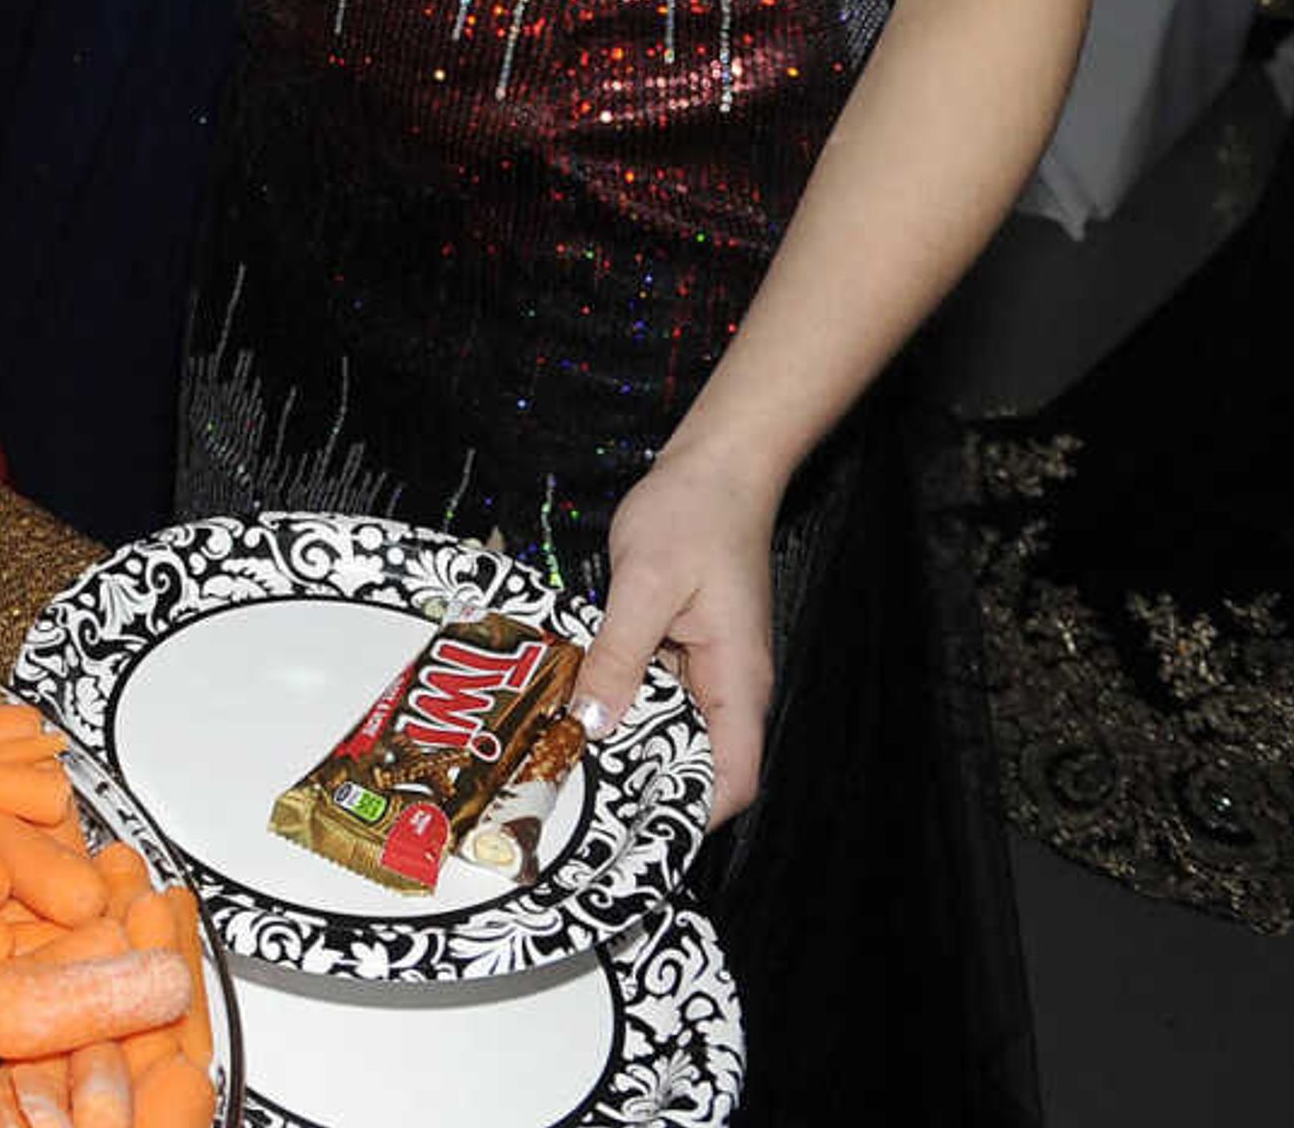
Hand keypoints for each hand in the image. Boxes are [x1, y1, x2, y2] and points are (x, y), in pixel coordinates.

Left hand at [579, 444, 782, 826]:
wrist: (715, 466)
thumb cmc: (694, 516)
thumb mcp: (646, 583)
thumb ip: (619, 655)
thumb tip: (593, 723)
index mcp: (737, 684)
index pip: (733, 781)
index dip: (687, 813)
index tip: (627, 829)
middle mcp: (726, 687)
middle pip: (692, 762)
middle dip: (638, 782)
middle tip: (568, 797)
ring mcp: (703, 668)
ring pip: (664, 727)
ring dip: (620, 740)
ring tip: (556, 758)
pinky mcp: (679, 647)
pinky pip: (649, 690)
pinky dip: (615, 699)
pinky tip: (567, 700)